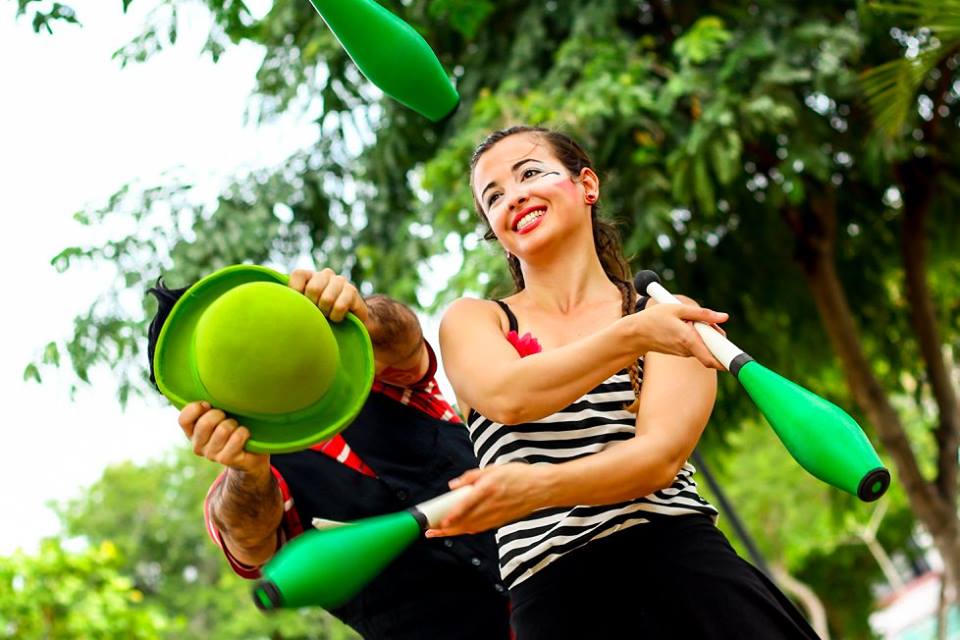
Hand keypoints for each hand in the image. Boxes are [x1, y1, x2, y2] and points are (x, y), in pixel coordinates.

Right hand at [178, 401, 268, 473]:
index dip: (196, 408)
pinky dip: (244, 432)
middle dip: (220, 414)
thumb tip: (211, 392)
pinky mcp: (226, 460)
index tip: (209, 404)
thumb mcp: (218, 416)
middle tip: (227, 417)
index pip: (183, 419)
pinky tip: (244, 435)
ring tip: (236, 427)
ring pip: (223, 430)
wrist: (249, 455)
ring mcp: (211, 455)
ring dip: (234, 424)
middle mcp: (197, 445)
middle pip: (205, 423)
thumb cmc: (232, 429)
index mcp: (192, 432)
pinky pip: (237, 437)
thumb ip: (209, 406)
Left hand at [288, 268, 368, 322]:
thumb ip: (292, 303)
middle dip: (314, 307)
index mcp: (310, 276)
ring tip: (327, 316)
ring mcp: (340, 281)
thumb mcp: (302, 309)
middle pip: (313, 289)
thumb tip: (279, 303)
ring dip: (326, 313)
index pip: (298, 275)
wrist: (347, 326)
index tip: (301, 306)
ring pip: (327, 299)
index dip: (297, 293)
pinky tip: (337, 318)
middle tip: (317, 314)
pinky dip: (336, 317)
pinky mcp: (352, 290)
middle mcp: (325, 274)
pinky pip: (340, 306)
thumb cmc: (319, 318)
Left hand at [424, 463, 548, 537]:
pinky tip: (461, 529)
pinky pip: (481, 528)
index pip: (465, 506)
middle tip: (432, 531)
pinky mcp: (501, 521)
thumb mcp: (492, 469)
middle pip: (465, 521)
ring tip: (442, 532)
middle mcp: (491, 504)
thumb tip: (453, 485)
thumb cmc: (518, 475)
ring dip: (455, 531)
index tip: (439, 522)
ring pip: (472, 527)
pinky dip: (469, 529)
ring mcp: (497, 515)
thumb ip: (471, 477)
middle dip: (447, 529)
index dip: (451, 516)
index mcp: (487, 489)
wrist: (541, 488)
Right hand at [632, 298, 728, 369]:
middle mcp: (687, 350)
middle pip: (712, 350)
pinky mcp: (680, 353)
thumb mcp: (678, 309)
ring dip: (706, 337)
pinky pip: (695, 347)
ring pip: (704, 348)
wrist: (636, 333)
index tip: (735, 357)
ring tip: (692, 323)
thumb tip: (724, 317)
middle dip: (717, 340)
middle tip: (713, 325)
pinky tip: (686, 328)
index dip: (727, 361)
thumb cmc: (655, 318)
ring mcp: (683, 353)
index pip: (712, 359)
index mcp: (688, 340)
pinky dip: (697, 339)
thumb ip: (703, 313)